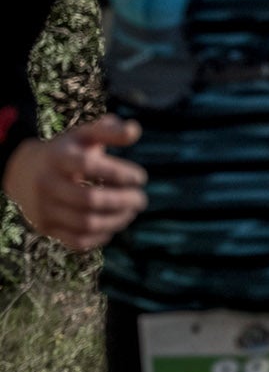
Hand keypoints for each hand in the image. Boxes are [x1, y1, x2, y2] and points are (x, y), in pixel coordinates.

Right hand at [2, 115, 147, 252]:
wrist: (23, 173)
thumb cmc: (66, 152)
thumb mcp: (83, 135)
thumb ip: (109, 130)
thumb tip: (134, 130)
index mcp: (57, 158)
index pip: (89, 166)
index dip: (119, 173)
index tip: (140, 177)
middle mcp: (46, 184)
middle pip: (90, 199)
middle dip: (123, 201)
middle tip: (141, 199)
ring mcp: (43, 208)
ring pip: (86, 223)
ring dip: (117, 220)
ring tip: (131, 211)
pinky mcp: (45, 228)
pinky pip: (77, 241)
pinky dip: (101, 237)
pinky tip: (113, 225)